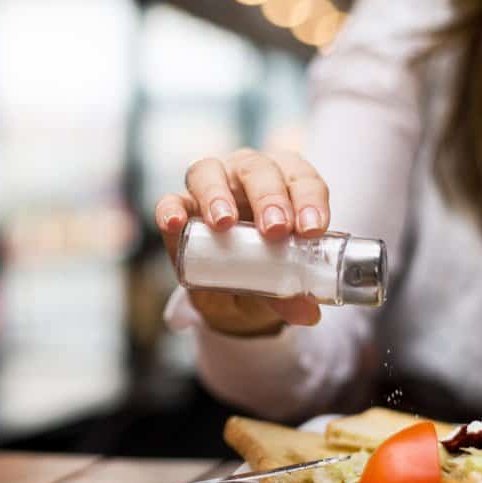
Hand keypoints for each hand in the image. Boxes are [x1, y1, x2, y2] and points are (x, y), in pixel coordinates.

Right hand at [156, 149, 329, 335]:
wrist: (232, 288)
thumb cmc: (267, 266)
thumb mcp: (281, 283)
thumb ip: (293, 294)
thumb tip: (308, 313)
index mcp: (286, 181)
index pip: (301, 179)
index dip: (309, 199)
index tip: (311, 229)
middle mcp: (247, 174)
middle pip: (257, 169)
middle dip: (268, 197)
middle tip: (275, 229)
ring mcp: (210, 185)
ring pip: (210, 172)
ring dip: (218, 195)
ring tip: (224, 223)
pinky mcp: (179, 206)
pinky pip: (171, 201)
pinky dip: (171, 209)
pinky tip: (175, 223)